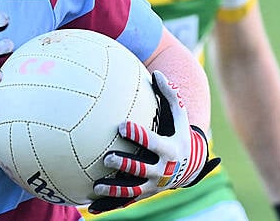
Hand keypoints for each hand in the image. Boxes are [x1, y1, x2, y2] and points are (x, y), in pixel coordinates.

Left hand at [88, 70, 219, 213]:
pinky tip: (90, 206)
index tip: (122, 126)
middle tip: (107, 158)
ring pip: (133, 190)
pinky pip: (126, 201)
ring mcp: (153, 185)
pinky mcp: (144, 194)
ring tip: (97, 186)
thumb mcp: (179, 116)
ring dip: (115, 190)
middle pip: (142, 170)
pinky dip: (110, 205)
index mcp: (169, 149)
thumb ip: (169, 95)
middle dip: (126, 165)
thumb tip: (156, 73)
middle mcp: (162, 171)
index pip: (153, 143)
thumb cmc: (178, 133)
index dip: (139, 135)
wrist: (189, 165)